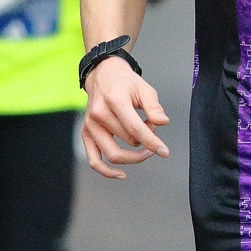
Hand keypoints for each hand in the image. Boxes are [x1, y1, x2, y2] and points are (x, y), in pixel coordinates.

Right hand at [81, 58, 170, 178]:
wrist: (103, 75)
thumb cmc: (125, 83)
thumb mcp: (144, 88)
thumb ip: (154, 107)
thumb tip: (162, 123)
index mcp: (114, 100)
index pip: (135, 128)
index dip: (152, 143)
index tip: (164, 152)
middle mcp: (99, 114)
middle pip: (128, 141)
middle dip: (146, 140)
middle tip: (152, 128)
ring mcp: (90, 125)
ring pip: (113, 154)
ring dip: (134, 156)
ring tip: (144, 149)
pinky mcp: (86, 134)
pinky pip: (94, 160)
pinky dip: (107, 171)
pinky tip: (121, 174)